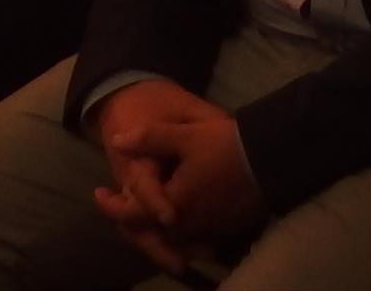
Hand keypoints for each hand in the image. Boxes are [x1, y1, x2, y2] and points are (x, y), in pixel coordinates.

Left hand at [97, 88, 259, 266]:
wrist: (273, 156)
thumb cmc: (226, 145)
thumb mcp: (185, 135)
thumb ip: (149, 138)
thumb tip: (118, 140)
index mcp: (172, 207)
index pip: (131, 215)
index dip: (110, 205)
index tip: (97, 192)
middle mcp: (188, 226)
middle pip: (151, 230)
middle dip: (133, 218)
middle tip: (120, 203)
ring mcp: (209, 229)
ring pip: (172, 235)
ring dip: (156, 224)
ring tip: (146, 209)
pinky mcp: (227, 227)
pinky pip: (194, 234)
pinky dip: (180, 226)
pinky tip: (180, 209)